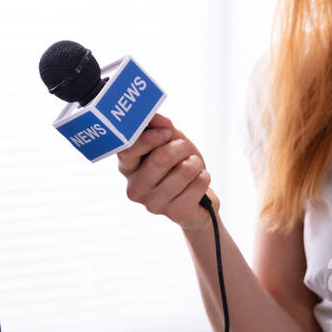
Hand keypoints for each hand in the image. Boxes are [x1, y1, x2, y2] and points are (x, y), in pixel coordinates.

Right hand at [116, 113, 219, 229]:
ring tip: (192, 167)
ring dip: (195, 162)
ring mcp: (153, 204)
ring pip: (184, 170)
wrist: (197, 199)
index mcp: (128, 168)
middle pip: (160, 159)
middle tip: (184, 149)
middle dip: (181, 147)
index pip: (128, 151)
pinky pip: (199, 183)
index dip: (150, 138)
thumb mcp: (169, 141)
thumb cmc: (178, 165)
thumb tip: (156, 117)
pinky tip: (197, 182)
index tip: (167, 132)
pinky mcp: (174, 213)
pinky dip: (204, 177)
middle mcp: (134, 188)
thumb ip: (160, 127)